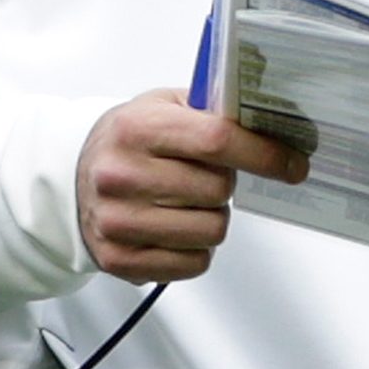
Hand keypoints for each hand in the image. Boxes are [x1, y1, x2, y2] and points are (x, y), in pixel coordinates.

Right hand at [74, 87, 309, 282]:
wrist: (74, 175)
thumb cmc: (131, 138)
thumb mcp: (166, 105)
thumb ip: (215, 109)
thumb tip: (274, 121)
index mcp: (138, 128)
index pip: (217, 140)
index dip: (264, 154)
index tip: (293, 165)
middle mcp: (122, 175)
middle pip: (218, 190)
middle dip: (226, 184)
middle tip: (207, 176)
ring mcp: (117, 221)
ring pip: (211, 230)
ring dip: (213, 217)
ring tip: (189, 202)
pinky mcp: (117, 259)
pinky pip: (193, 263)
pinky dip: (198, 248)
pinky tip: (178, 228)